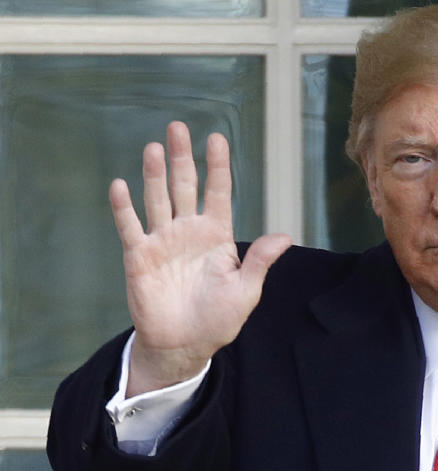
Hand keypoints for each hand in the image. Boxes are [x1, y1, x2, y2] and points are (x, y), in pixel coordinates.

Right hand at [110, 122, 291, 396]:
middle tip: (177, 127)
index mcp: (217, 235)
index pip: (218, 192)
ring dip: (155, 175)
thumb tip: (285, 237)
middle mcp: (188, 231)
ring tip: (155, 148)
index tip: (217, 138)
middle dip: (182, 158)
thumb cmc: (219, 318)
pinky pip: (131, 228)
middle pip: (185, 186)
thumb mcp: (246, 290)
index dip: (217, 166)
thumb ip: (260, 262)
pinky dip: (124, 208)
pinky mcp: (140, 258)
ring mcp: (163, 241)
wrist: (186, 344)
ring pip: (158, 200)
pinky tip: (120, 186)